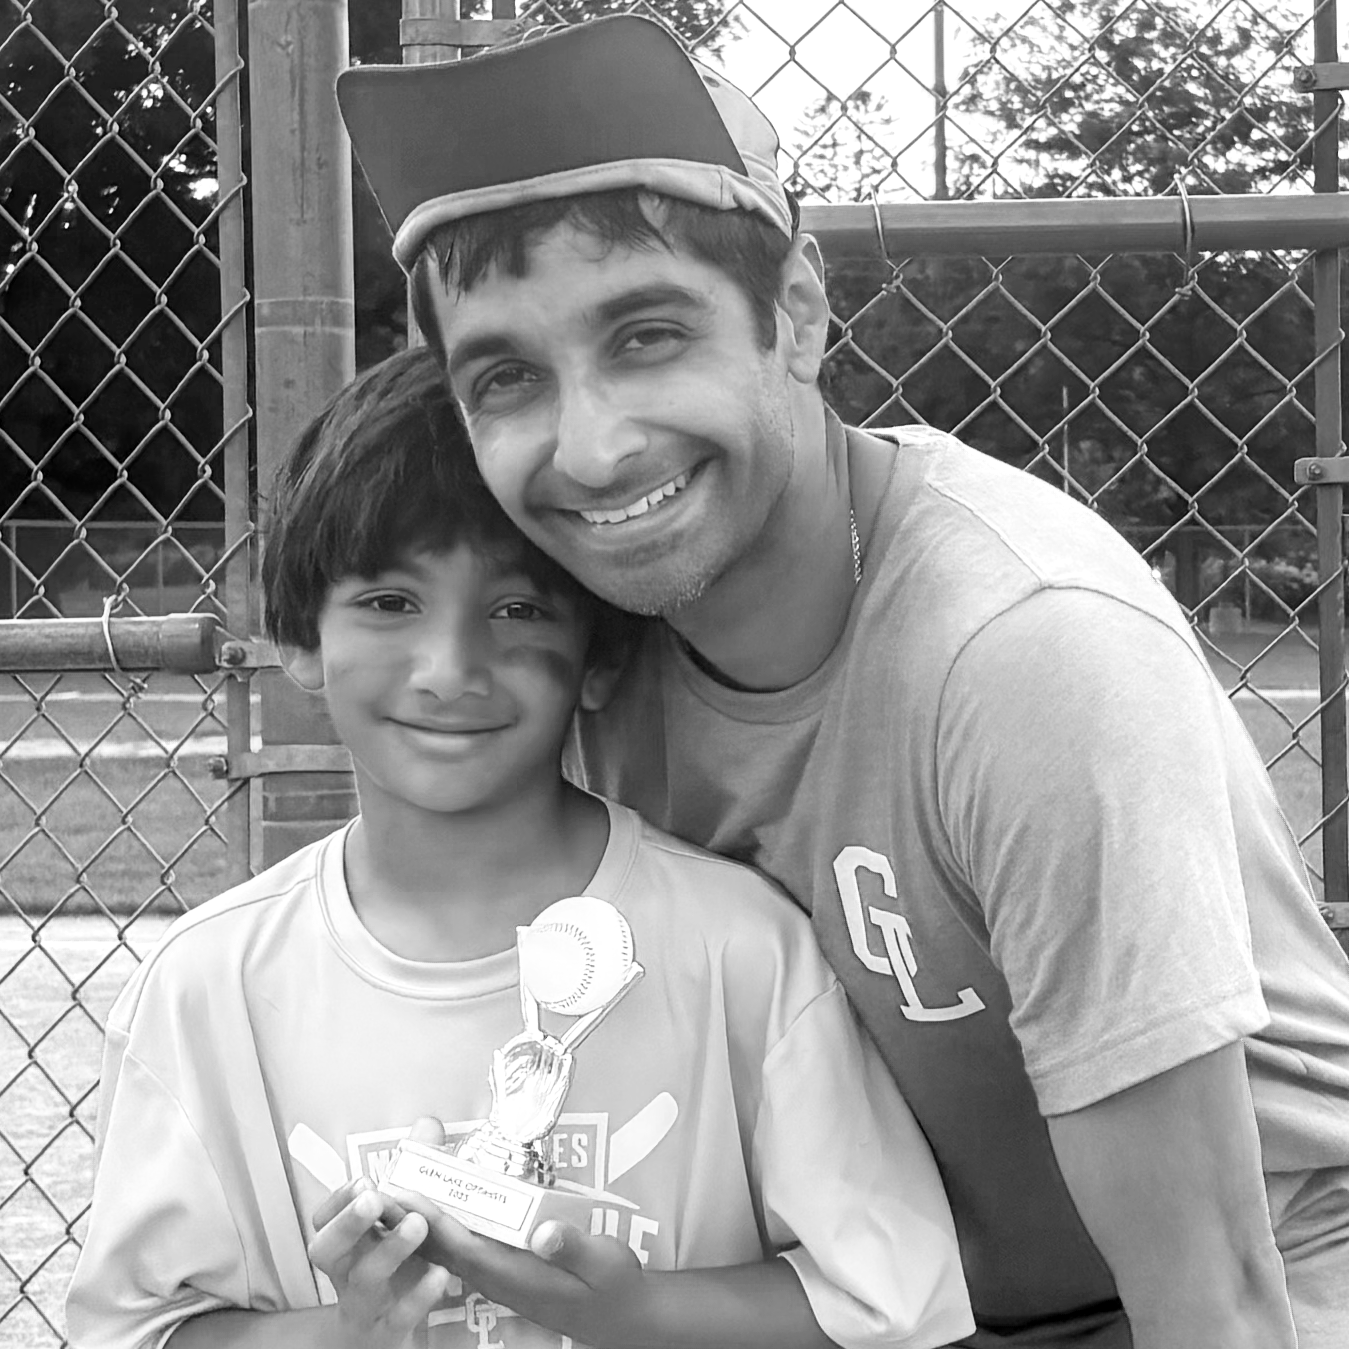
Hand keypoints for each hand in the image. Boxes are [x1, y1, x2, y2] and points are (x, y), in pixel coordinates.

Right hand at [308, 1175, 450, 1348]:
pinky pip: (398, 1316)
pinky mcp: (387, 1331)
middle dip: (348, 1222)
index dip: (338, 1201)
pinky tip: (439, 1273)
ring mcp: (364, 1303)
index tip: (362, 1181)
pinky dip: (418, 1295)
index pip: (323, 1221)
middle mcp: (345, 1272)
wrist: (376, 1336)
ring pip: (365, 1279)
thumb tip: (428, 1124)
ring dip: (389, 1250)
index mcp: (344, 1244)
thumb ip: (411, 1171)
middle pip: (327, 1249)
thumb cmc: (388, 1267)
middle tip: (374, 1198)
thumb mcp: (394, 1223)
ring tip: (418, 1223)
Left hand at [391, 1188, 644, 1348]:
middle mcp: (499, 1279)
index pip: (462, 1246)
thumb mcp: (603, 1262)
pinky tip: (430, 1208)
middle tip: (384, 1181)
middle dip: (414, 1216)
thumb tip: (544, 1231)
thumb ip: (572, 1247)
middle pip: (445, 1247)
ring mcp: (500, 1278)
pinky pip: (464, 1249)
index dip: (431, 1219)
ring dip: (423, 1220)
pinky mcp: (505, 1273)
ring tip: (395, 1187)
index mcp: (517, 1275)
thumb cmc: (613, 1286)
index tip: (405, 1192)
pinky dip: (442, 1227)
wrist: (621, 1317)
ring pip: (450, 1249)